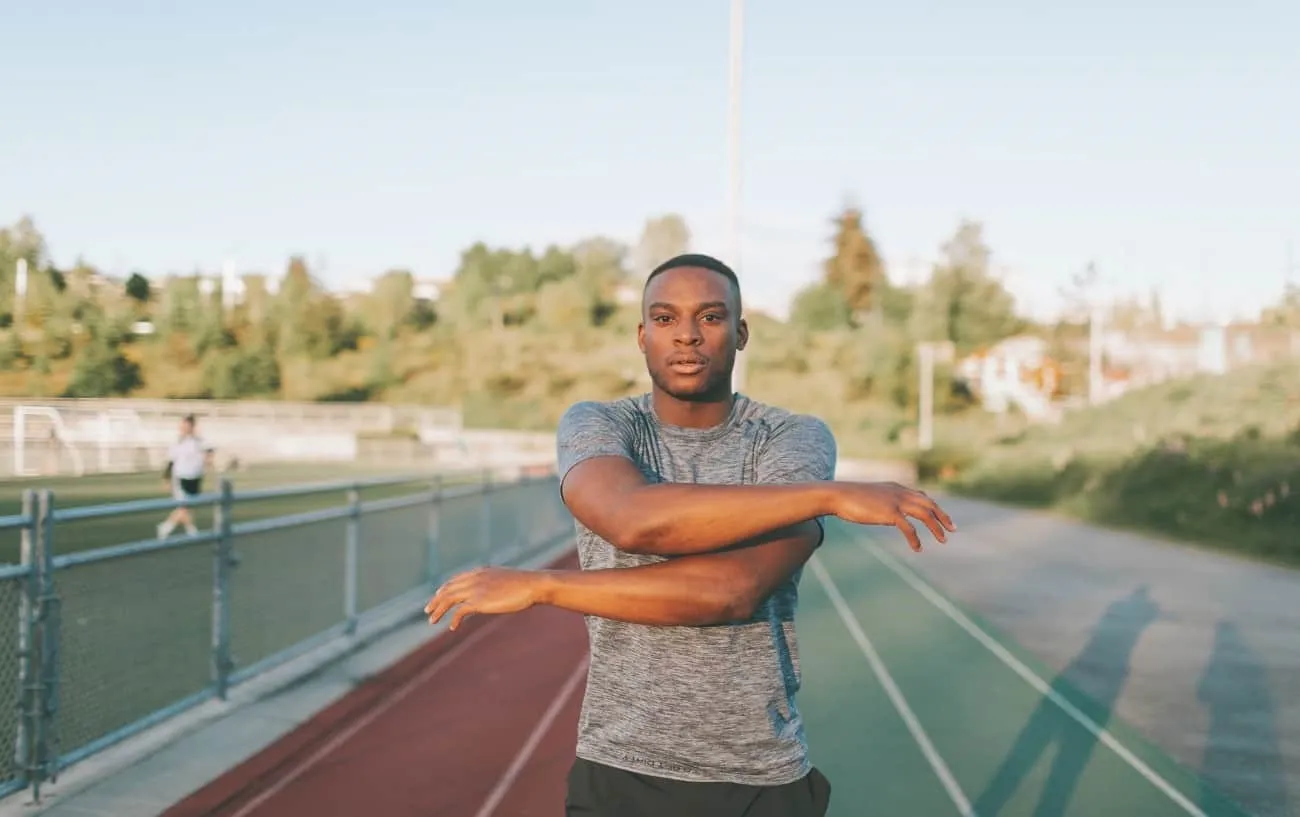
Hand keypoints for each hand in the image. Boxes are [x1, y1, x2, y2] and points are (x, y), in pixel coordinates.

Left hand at [424, 566, 542, 630]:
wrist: (532, 585)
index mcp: (480, 572)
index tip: (438, 596)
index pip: (455, 580)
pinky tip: (452, 627)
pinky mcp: (479, 601)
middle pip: (448, 589)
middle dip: (436, 601)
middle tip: (428, 611)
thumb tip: (494, 593)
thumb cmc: (524, 585)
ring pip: (449, 599)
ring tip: (432, 621)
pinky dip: (453, 619)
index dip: (444, 589)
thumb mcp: (505, 581)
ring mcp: (475, 589)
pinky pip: (459, 612)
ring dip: (438, 610)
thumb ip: (495, 585)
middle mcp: (474, 578)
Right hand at [831, 482, 955, 551]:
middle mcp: (900, 492)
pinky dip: (915, 539)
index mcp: (896, 488)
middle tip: (953, 529)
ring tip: (943, 540)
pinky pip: (909, 528)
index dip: (934, 507)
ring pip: (925, 514)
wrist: (838, 495)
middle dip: (943, 516)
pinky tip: (918, 548)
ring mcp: (896, 502)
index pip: (922, 496)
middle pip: (929, 504)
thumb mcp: (870, 496)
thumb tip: (884, 510)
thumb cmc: (849, 497)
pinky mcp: (890, 513)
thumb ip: (881, 501)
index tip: (941, 517)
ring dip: (936, 528)